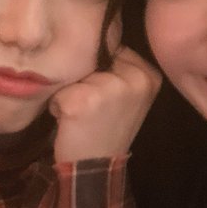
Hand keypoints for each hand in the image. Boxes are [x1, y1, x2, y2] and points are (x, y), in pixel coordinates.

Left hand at [50, 47, 161, 162]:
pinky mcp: (83, 101)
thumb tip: (93, 38)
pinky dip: (58, 105)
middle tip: (94, 109)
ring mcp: (109, 89)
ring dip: (71, 91)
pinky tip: (71, 122)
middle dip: (86, 79)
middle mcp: (134, 79)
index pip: (114, 49)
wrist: (95, 169)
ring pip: (76, 72)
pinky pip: (60, 90)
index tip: (105, 97)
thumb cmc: (107, 130)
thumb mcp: (128, 96)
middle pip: (94, 58)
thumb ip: (120, 69)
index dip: (101, 70)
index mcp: (148, 75)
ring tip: (82, 115)